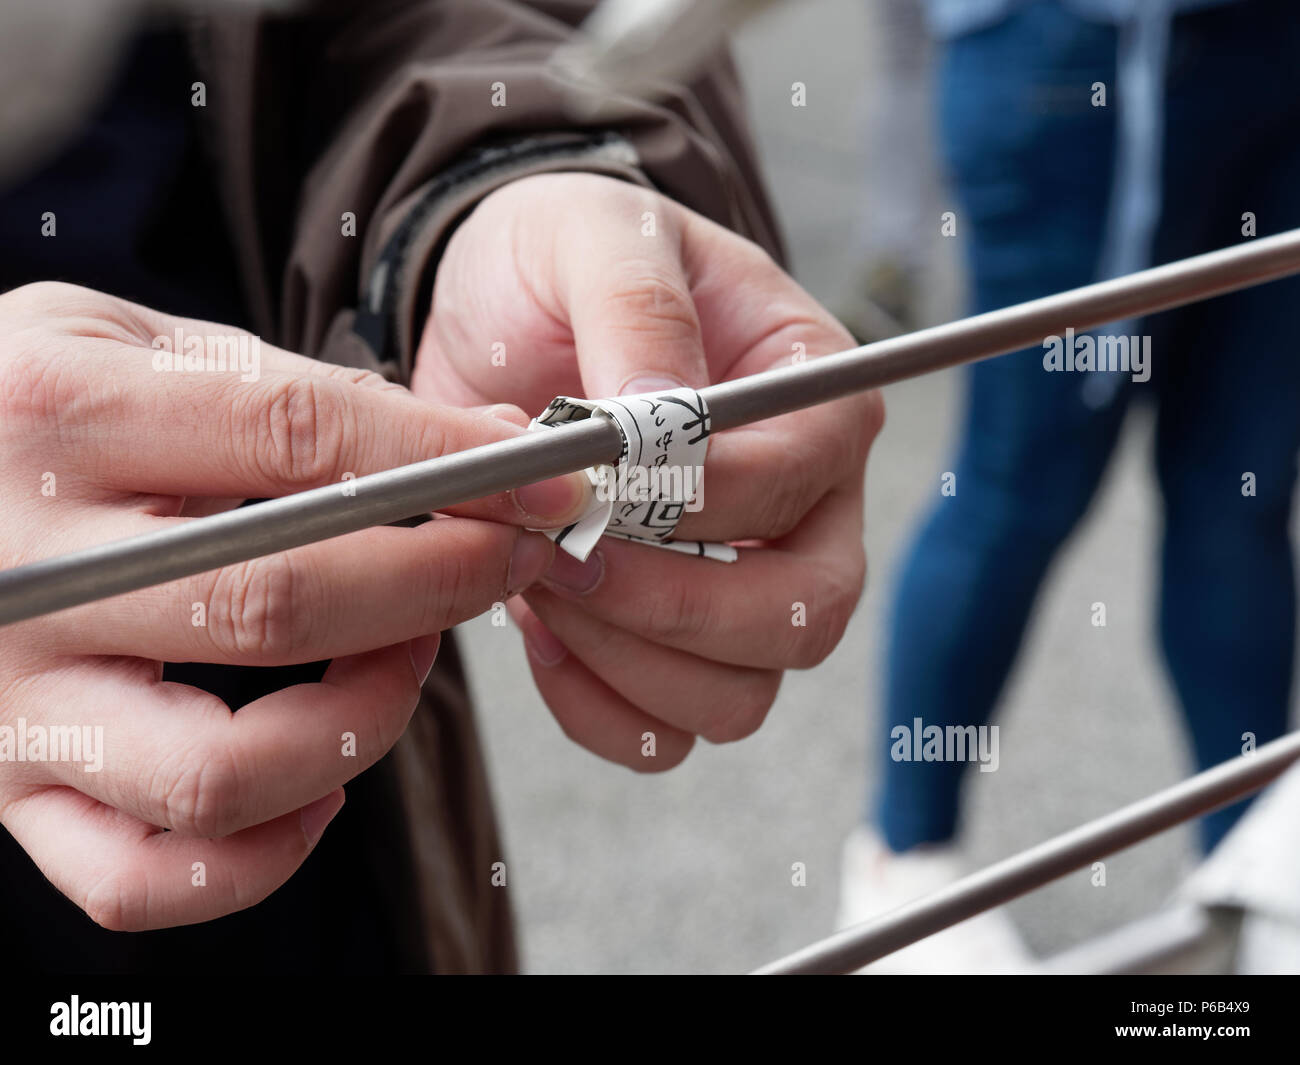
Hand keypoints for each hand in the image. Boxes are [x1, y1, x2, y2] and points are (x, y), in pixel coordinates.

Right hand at [0, 282, 592, 928]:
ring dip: (362, 721)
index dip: (450, 467)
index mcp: (56, 415)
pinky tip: (320, 782)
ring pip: (221, 772)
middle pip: (274, 606)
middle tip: (503, 560)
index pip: (299, 441)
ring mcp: (12, 699)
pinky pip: (142, 880)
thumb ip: (298, 393)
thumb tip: (489, 449)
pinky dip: (262, 855)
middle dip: (437, 586)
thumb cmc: (35, 407)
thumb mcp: (135, 344)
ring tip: (404, 657)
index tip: (546, 483)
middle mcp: (27, 572)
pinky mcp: (12, 788)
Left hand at [412, 173, 882, 768]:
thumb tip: (663, 416)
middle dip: (676, 607)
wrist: (496, 320)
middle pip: (802, 618)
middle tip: (567, 557)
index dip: (700, 503)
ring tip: (542, 579)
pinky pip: (665, 731)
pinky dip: (598, 707)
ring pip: (738, 696)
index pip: (798, 482)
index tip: (594, 489)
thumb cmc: (564, 261)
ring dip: (630, 662)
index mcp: (814, 399)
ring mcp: (746, 587)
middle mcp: (805, 509)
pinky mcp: (673, 641)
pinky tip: (541, 634)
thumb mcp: (594, 239)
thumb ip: (638, 312)